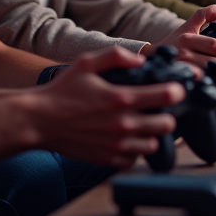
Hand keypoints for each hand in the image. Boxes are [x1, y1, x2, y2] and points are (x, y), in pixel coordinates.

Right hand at [32, 47, 182, 167]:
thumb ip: (117, 56)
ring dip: (152, 134)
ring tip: (143, 125)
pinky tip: (127, 140)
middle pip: (167, 125)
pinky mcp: (107, 159)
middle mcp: (123, 124)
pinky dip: (135, 151)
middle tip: (158, 109)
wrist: (40, 121)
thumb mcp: (87, 62)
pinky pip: (134, 159)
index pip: (166, 96)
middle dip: (168, 115)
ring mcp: (116, 145)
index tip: (174, 89)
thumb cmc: (62, 90)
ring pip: (153, 145)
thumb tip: (141, 61)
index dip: (176, 91)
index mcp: (122, 98)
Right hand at [151, 5, 215, 82]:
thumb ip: (205, 15)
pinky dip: (210, 85)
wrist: (151, 57)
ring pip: (208, 75)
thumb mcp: (187, 26)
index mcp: (188, 38)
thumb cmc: (174, 42)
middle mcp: (184, 53)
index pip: (214, 44)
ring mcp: (181, 68)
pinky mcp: (179, 80)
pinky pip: (198, 85)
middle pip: (213, 61)